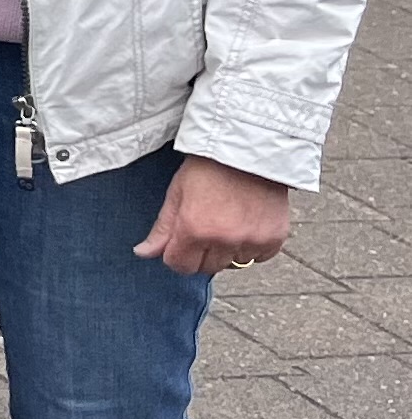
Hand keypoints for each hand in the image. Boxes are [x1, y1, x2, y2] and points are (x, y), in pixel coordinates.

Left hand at [134, 154, 294, 276]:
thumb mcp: (176, 194)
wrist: (248, 151)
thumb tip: (143, 253)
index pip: (180, 265)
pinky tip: (247, 224)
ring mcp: (251, 240)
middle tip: (205, 228)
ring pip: (233, 264)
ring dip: (228, 251)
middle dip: (201, 253)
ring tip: (228, 222)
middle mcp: (224, 239)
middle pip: (206, 268)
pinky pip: (260, 257)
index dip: (176, 255)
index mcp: (194, 229)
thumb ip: (162, 229)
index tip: (180, 243)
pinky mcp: (275, 238)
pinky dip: (252, 247)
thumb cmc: (207, 168)